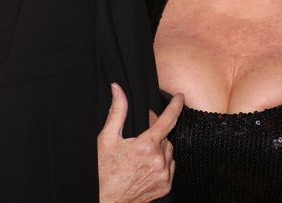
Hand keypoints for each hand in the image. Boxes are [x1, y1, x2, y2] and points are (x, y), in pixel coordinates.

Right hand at [97, 83, 183, 202]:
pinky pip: (170, 167)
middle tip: (141, 133)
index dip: (175, 106)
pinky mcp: (165, 187)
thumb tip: (117, 89)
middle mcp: (158, 161)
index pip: (167, 120)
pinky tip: (147, 164)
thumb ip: (117, 111)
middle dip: (155, 131)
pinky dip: (162, 162)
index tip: (180, 96)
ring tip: (141, 152)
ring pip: (169, 152)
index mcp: (145, 146)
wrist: (104, 199)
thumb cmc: (102, 170)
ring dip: (159, 147)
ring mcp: (163, 175)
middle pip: (165, 136)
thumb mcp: (107, 138)